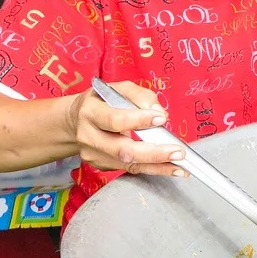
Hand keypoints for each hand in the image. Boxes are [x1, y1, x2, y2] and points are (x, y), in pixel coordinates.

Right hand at [65, 81, 185, 176]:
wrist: (76, 120)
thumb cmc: (102, 101)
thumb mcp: (119, 88)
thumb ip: (140, 96)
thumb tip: (159, 113)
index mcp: (90, 112)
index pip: (115, 120)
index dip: (139, 120)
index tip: (161, 118)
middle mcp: (88, 136)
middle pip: (122, 150)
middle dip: (153, 152)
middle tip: (177, 151)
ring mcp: (93, 154)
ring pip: (129, 164)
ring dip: (158, 165)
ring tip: (180, 164)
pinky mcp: (101, 165)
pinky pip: (130, 168)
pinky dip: (153, 168)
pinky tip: (170, 167)